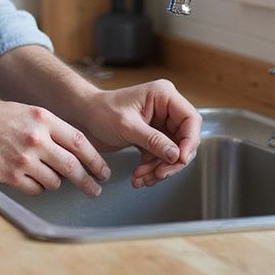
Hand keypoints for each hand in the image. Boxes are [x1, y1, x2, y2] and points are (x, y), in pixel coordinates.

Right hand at [0, 100, 110, 197]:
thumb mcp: (23, 111)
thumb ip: (46, 125)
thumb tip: (69, 143)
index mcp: (42, 118)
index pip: (80, 141)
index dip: (95, 158)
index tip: (102, 169)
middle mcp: (36, 138)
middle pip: (73, 165)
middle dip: (88, 180)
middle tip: (96, 189)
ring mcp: (24, 158)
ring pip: (55, 180)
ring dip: (58, 183)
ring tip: (53, 180)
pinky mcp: (11, 176)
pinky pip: (36, 189)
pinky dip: (38, 187)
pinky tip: (32, 181)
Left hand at [77, 79, 201, 188]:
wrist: (84, 117)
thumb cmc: (101, 111)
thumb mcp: (128, 126)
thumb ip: (154, 140)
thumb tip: (176, 155)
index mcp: (163, 96)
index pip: (190, 119)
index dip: (189, 141)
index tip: (180, 159)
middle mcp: (166, 108)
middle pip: (185, 139)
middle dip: (172, 161)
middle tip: (159, 174)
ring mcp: (160, 123)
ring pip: (174, 152)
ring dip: (160, 168)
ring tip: (143, 178)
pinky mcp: (153, 136)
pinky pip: (162, 156)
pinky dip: (153, 169)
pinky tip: (140, 176)